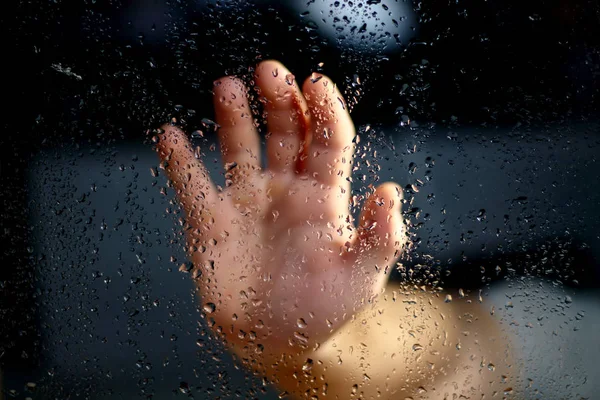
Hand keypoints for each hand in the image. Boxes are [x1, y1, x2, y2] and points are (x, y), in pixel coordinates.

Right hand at [155, 60, 404, 362]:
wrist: (274, 343)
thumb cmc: (322, 311)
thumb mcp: (361, 278)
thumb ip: (379, 238)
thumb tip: (389, 190)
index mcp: (323, 198)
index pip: (327, 141)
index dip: (325, 110)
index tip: (317, 84)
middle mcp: (285, 191)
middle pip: (285, 132)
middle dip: (280, 100)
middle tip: (270, 70)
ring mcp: (246, 204)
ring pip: (239, 147)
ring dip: (233, 116)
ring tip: (228, 86)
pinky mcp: (210, 223)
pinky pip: (192, 185)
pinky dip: (179, 161)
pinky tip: (169, 136)